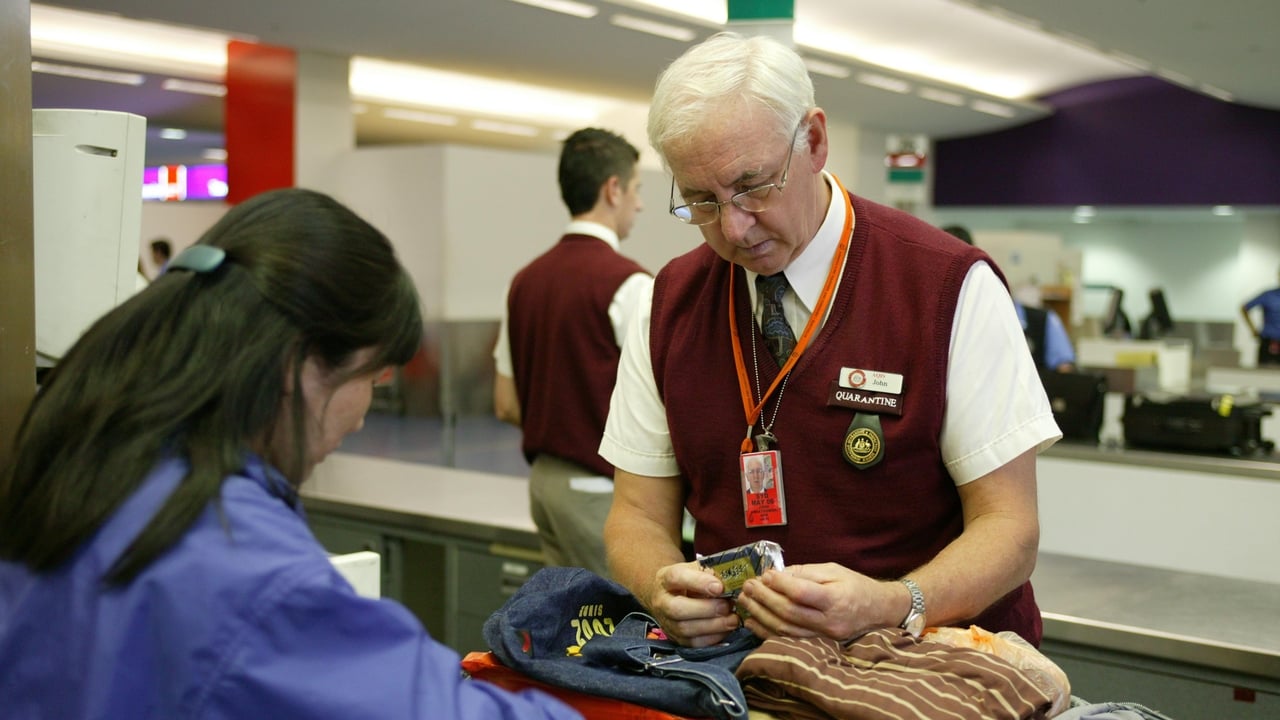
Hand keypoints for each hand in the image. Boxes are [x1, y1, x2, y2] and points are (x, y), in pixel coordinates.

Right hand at [645, 561, 740, 646]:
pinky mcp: (676, 638)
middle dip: (706, 609)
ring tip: (732, 620)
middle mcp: (662, 602)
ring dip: (712, 626)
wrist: (669, 596)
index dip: (698, 582)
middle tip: (727, 606)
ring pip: (685, 629)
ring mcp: (667, 622)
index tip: (719, 587)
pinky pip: (693, 643)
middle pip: (677, 609)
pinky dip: (712, 638)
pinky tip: (726, 630)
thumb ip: (709, 572)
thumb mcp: (694, 569)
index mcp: (666, 579)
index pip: (676, 578)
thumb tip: (729, 581)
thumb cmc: (687, 580)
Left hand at [735, 563, 898, 641]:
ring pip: (784, 630)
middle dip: (764, 598)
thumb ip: (805, 572)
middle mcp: (829, 622)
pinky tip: (752, 621)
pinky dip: (766, 631)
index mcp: (836, 600)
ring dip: (760, 614)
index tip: (764, 574)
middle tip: (748, 585)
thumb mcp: (834, 570)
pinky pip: (787, 640)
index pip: (801, 593)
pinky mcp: (818, 645)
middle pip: (789, 612)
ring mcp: (823, 638)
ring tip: (745, 600)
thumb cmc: (856, 586)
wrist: (880, 611)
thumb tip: (776, 575)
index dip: (779, 584)